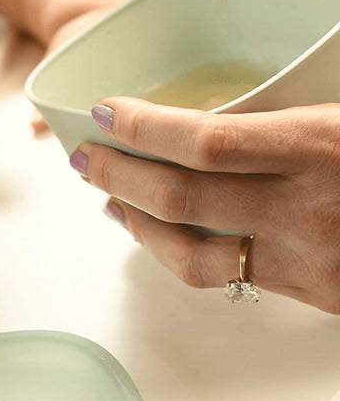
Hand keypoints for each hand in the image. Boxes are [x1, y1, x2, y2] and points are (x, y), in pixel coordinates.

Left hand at [70, 98, 339, 313]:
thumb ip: (290, 112)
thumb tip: (220, 105)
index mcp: (319, 148)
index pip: (205, 143)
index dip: (144, 129)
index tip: (107, 112)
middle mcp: (306, 211)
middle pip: (181, 199)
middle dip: (118, 176)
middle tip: (85, 159)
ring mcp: (307, 261)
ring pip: (193, 256)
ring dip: (140, 227)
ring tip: (112, 202)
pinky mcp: (317, 295)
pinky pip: (230, 280)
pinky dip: (184, 256)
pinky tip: (166, 239)